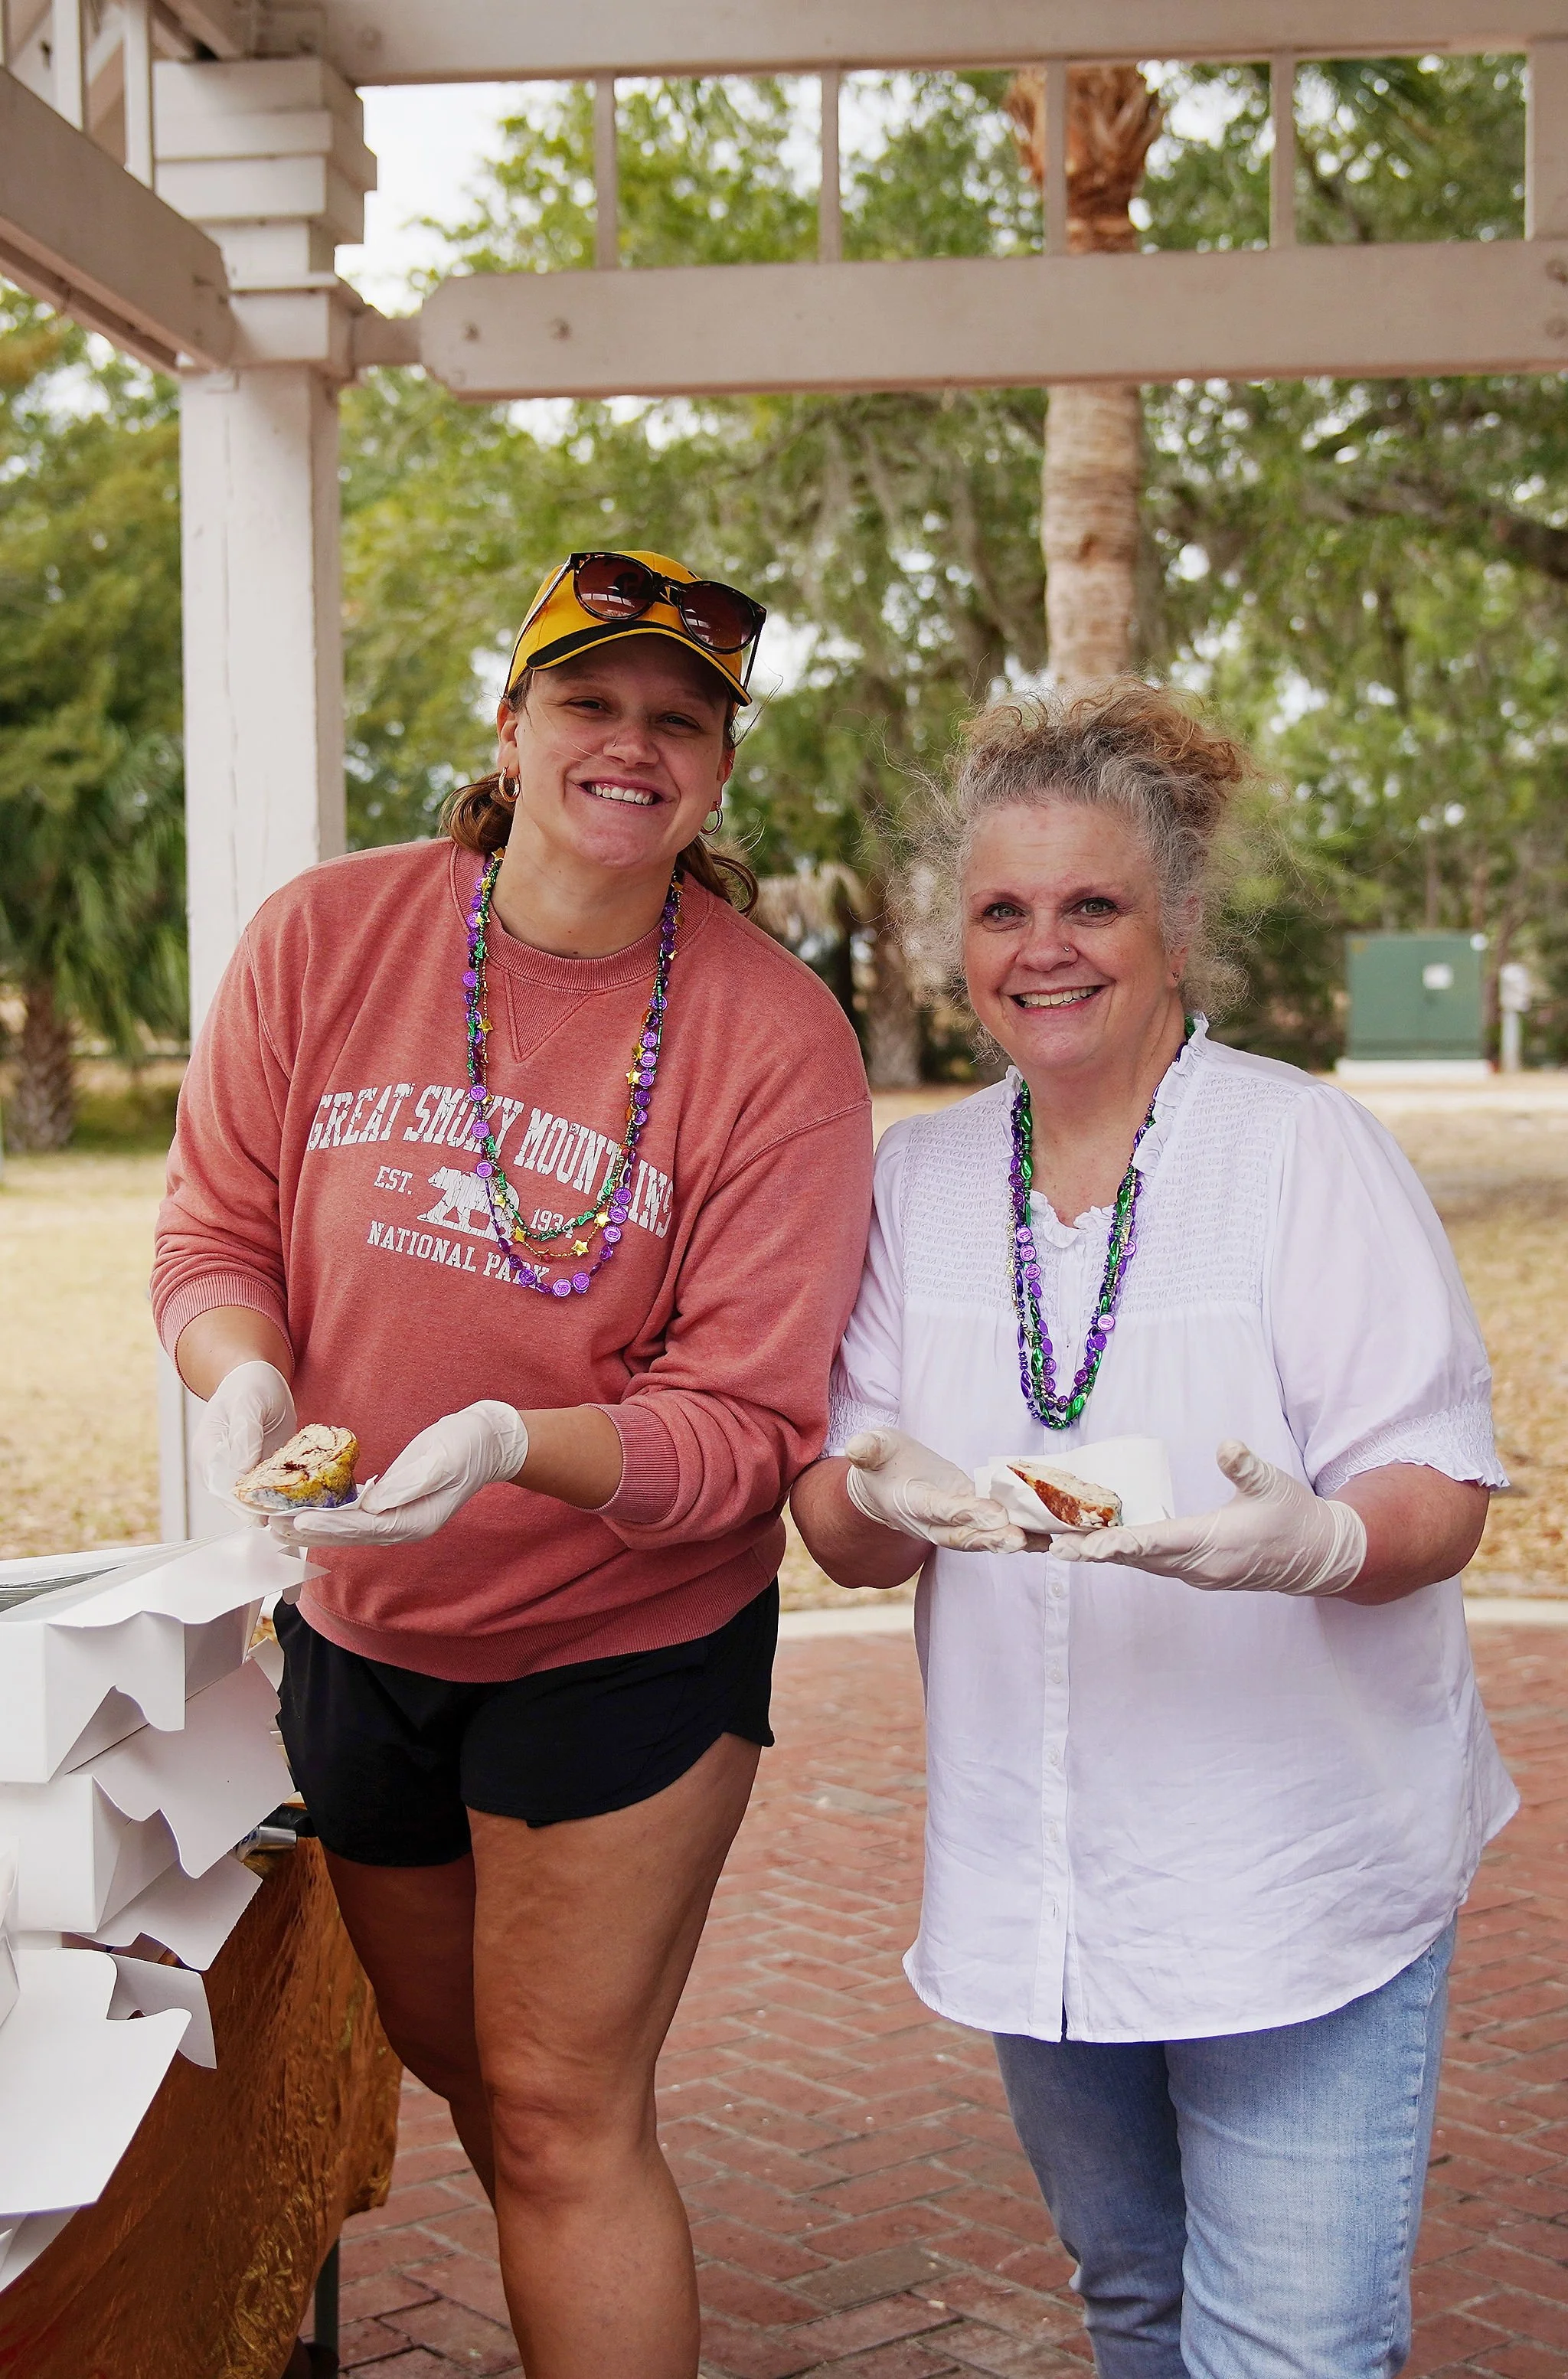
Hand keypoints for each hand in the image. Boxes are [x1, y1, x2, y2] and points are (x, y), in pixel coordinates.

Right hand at [191, 1360, 295, 1513]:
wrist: (258, 1379)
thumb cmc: (250, 1385)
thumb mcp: (248, 1402)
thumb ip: (245, 1433)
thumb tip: (241, 1468)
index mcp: (208, 1450)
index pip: (221, 1485)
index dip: (241, 1502)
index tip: (264, 1513)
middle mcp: (219, 1468)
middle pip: (235, 1500)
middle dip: (260, 1509)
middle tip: (287, 1517)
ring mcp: (238, 1472)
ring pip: (252, 1500)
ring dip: (273, 1507)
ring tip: (296, 1514)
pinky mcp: (258, 1473)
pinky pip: (268, 1491)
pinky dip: (282, 1497)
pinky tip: (301, 1502)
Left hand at [269, 1401, 528, 1549]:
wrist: (486, 1441)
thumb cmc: (466, 1445)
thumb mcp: (443, 1459)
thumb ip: (411, 1483)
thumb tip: (375, 1503)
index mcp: (415, 1521)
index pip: (364, 1527)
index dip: (329, 1525)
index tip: (299, 1520)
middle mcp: (403, 1527)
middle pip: (349, 1534)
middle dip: (310, 1530)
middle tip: (272, 1525)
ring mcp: (397, 1518)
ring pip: (347, 1527)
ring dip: (312, 1525)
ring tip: (277, 1521)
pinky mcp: (391, 1504)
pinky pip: (354, 1514)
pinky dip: (327, 1512)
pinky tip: (305, 1507)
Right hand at [844, 1429, 1024, 1554]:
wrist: (884, 1488)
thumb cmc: (881, 1462)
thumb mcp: (873, 1448)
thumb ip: (868, 1448)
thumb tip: (857, 1447)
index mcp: (911, 1503)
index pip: (938, 1509)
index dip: (963, 1513)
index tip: (990, 1513)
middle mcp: (933, 1523)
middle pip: (964, 1535)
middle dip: (992, 1538)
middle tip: (1018, 1538)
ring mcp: (954, 1526)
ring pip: (983, 1539)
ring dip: (1011, 1542)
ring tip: (1042, 1540)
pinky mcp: (972, 1521)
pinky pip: (995, 1532)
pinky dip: (1021, 1537)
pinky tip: (1047, 1537)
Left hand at [1051, 1439, 1366, 1596]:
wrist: (1319, 1556)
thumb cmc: (1294, 1516)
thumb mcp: (1273, 1485)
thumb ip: (1245, 1466)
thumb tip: (1226, 1445)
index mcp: (1213, 1544)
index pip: (1157, 1544)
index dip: (1119, 1544)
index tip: (1084, 1547)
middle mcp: (1198, 1566)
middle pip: (1135, 1558)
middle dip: (1091, 1552)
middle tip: (1047, 1547)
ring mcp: (1196, 1573)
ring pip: (1139, 1563)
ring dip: (1099, 1555)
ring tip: (1055, 1547)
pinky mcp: (1196, 1572)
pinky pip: (1151, 1563)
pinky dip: (1121, 1554)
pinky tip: (1094, 1544)